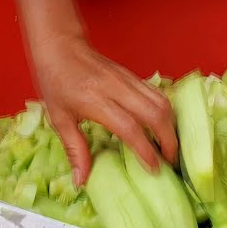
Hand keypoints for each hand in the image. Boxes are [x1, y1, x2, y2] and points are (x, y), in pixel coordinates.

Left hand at [31, 34, 176, 186]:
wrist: (61, 46)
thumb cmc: (56, 82)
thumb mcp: (58, 119)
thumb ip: (74, 150)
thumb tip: (81, 181)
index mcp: (96, 100)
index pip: (129, 127)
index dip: (145, 150)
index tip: (155, 169)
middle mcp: (117, 88)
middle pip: (155, 113)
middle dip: (168, 140)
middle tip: (170, 161)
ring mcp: (128, 79)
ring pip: (162, 101)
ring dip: (170, 126)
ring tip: (169, 147)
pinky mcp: (133, 75)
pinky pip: (157, 94)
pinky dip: (165, 112)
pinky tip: (162, 127)